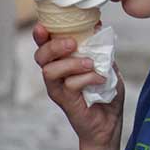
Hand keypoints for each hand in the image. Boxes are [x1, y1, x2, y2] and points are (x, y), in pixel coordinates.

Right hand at [33, 23, 124, 149]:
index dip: (41, 35)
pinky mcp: (66, 102)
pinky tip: (100, 79)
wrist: (109, 123)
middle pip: (40, 56)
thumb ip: (100, 49)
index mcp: (62, 62)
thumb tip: (97, 27)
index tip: (44, 26)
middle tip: (73, 43)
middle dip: (54, 46)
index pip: (45, 46)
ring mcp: (58, 89)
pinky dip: (87, 78)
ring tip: (90, 64)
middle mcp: (55, 75)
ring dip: (71, 63)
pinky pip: (69, 84)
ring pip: (49, 70)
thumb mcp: (106, 66)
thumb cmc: (105, 94)